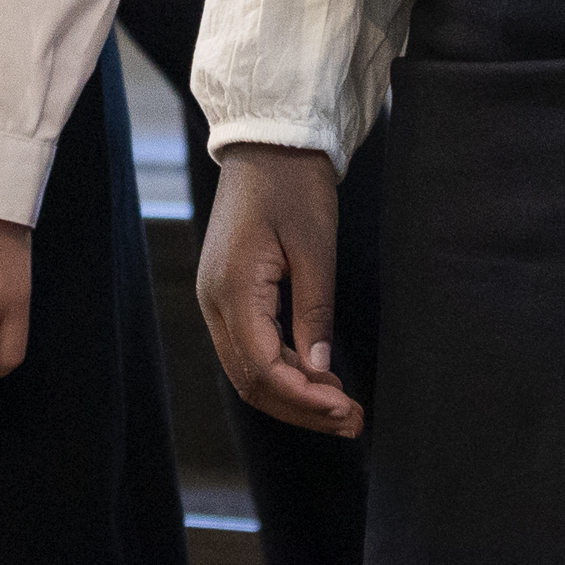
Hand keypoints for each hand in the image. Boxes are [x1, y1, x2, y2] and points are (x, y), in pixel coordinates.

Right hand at [197, 143, 360, 435]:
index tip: (345, 409)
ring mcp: (215, 298)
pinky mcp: (226, 293)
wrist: (268, 143)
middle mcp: (214, 300)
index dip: (305, 398)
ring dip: (292, 395)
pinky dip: (282, 371)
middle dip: (301, 407)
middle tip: (351, 421)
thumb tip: (321, 369)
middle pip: (250, 380)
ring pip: (247, 370)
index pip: (263, 367)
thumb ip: (315, 313)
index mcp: (233, 288)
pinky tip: (317, 377)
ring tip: (340, 408)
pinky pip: (248, 348)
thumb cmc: (293, 186)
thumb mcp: (315, 248)